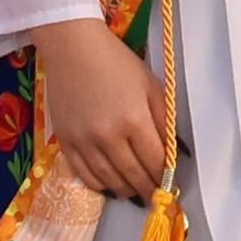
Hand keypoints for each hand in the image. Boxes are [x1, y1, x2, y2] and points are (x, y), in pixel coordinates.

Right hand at [29, 17, 164, 201]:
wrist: (72, 47)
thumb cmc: (115, 61)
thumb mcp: (150, 85)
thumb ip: (164, 120)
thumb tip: (175, 152)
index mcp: (134, 119)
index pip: (156, 163)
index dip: (166, 178)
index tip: (170, 184)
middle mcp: (109, 136)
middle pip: (134, 177)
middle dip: (149, 189)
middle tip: (155, 194)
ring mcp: (84, 141)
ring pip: (110, 182)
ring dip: (127, 190)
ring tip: (134, 189)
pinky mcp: (65, 142)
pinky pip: (84, 176)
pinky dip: (100, 185)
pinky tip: (109, 183)